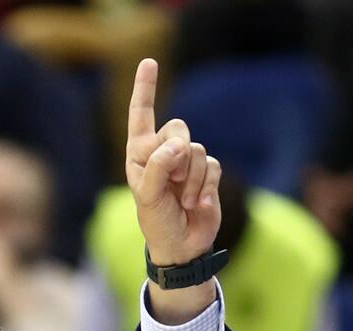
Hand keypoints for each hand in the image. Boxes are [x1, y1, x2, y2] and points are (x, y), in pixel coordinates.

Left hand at [126, 58, 220, 266]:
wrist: (182, 245)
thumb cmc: (156, 221)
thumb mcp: (148, 196)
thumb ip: (158, 167)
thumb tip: (178, 145)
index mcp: (140, 154)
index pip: (141, 116)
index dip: (145, 89)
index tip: (149, 62)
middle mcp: (162, 153)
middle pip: (179, 128)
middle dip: (178, 155)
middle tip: (172, 182)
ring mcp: (186, 162)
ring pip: (198, 149)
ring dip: (191, 179)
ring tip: (181, 200)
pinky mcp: (207, 172)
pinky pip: (213, 165)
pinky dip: (205, 186)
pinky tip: (197, 204)